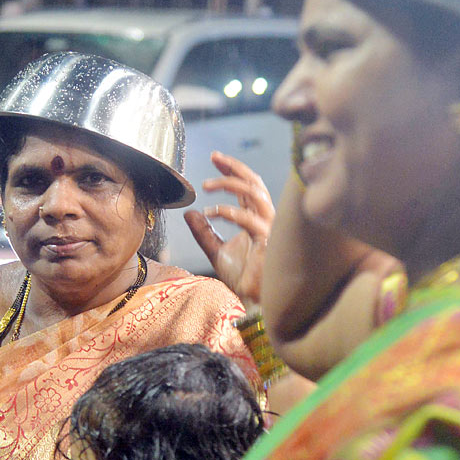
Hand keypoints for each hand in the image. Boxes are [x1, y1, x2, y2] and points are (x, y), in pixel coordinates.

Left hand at [184, 152, 274, 306]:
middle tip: (215, 158)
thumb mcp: (215, 250)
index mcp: (255, 218)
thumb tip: (189, 213)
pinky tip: (209, 213)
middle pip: (255, 183)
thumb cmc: (242, 278)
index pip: (247, 186)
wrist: (252, 301)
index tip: (215, 159)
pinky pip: (250, 219)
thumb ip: (203, 232)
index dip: (233, 170)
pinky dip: (228, 212)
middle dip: (235, 167)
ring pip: (255, 194)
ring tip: (206, 185)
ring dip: (231, 185)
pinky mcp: (268, 241)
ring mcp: (269, 228)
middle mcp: (265, 219)